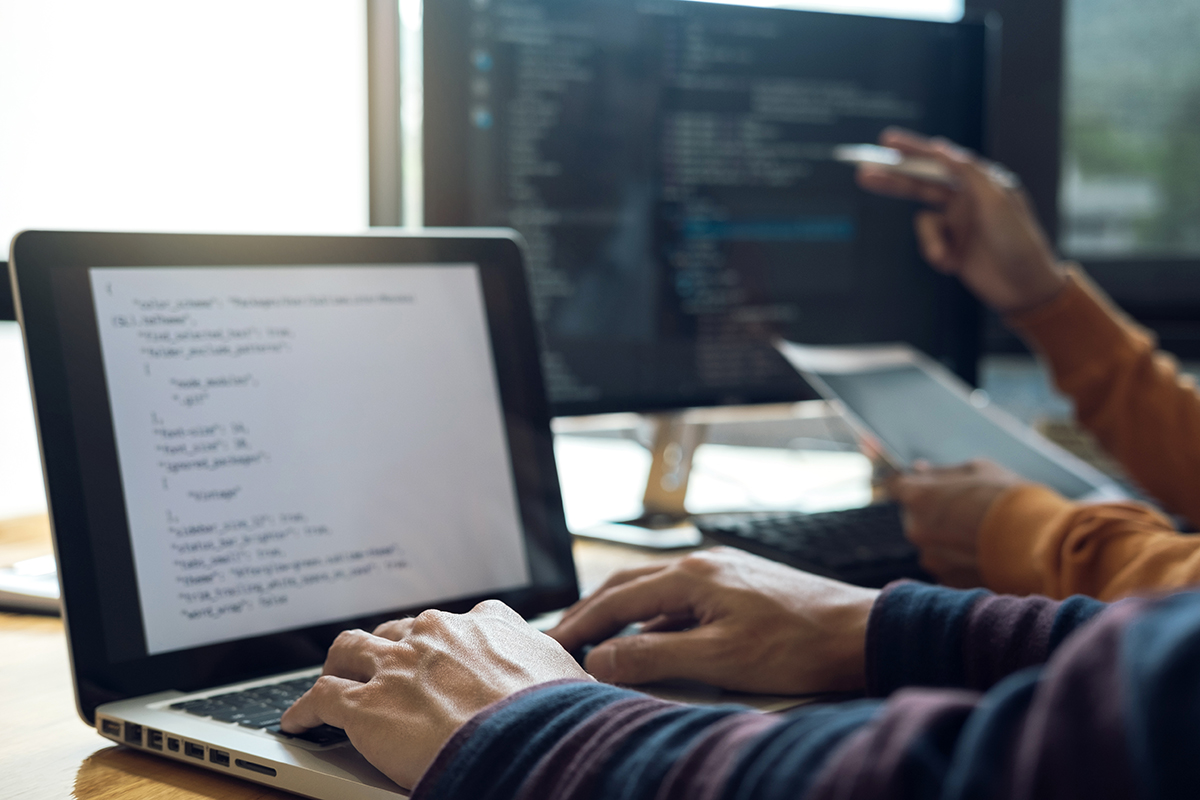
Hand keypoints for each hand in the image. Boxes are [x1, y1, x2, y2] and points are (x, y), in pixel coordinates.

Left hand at [281, 600, 590, 789]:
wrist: (525, 740)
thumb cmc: (555, 718)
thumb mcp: (569, 680)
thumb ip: (559, 673)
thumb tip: (583, 686)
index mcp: (488, 625)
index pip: (458, 620)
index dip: (443, 638)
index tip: (439, 650)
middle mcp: (438, 634)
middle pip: (397, 629)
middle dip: (387, 648)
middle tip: (382, 669)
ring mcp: (398, 665)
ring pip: (349, 649)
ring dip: (339, 666)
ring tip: (332, 682)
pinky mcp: (365, 703)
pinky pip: (319, 697)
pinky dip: (304, 709)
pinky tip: (298, 722)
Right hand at [547, 548, 877, 693]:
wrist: (863, 631)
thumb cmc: (798, 645)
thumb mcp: (718, 660)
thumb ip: (653, 659)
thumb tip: (600, 660)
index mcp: (692, 576)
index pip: (617, 600)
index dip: (580, 625)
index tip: (551, 645)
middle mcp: (703, 564)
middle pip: (629, 585)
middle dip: (593, 612)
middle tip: (563, 637)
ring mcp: (724, 572)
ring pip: (656, 590)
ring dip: (624, 614)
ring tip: (600, 641)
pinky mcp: (742, 584)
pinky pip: (684, 598)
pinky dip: (658, 619)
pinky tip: (657, 642)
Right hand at [857, 128, 1066, 313]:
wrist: (1024, 288)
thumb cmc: (1018, 242)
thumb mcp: (995, 201)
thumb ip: (967, 172)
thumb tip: (942, 149)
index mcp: (980, 182)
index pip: (940, 160)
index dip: (913, 149)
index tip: (887, 141)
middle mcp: (967, 199)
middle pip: (921, 183)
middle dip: (894, 179)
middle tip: (866, 172)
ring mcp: (957, 223)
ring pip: (923, 221)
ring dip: (930, 240)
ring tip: (944, 256)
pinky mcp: (951, 246)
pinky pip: (928, 242)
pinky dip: (936, 252)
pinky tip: (952, 264)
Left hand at [887, 459, 1026, 587]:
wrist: (1040, 544)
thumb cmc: (1010, 498)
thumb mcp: (978, 470)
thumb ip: (941, 471)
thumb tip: (918, 469)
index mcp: (918, 498)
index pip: (896, 486)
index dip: (910, 484)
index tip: (923, 484)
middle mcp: (916, 531)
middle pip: (913, 516)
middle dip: (932, 511)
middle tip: (965, 509)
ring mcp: (931, 560)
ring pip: (931, 543)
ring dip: (946, 538)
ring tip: (980, 534)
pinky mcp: (947, 582)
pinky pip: (947, 565)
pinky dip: (960, 560)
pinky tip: (985, 554)